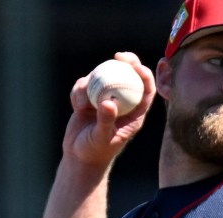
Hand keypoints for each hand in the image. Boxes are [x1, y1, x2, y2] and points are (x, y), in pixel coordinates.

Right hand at [63, 52, 155, 167]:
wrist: (79, 157)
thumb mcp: (102, 137)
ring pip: (102, 78)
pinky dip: (78, 92)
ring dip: (90, 84)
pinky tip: (76, 107)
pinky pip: (84, 86)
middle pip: (128, 76)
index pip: (146, 90)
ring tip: (82, 105)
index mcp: (134, 113)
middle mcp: (121, 103)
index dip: (145, 74)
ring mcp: (105, 99)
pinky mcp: (89, 99)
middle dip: (126, 62)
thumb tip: (108, 102)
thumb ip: (106, 120)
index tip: (135, 64)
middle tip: (118, 55)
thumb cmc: (95, 151)